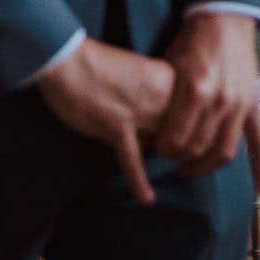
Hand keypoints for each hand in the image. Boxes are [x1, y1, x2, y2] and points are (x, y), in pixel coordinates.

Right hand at [37, 38, 176, 204]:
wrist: (67, 60)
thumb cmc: (100, 65)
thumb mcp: (142, 73)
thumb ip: (158, 95)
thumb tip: (167, 123)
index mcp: (168, 78)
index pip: (192, 113)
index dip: (191, 129)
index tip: (191, 139)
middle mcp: (159, 96)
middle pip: (181, 132)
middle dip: (179, 148)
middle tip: (180, 159)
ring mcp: (139, 112)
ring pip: (161, 146)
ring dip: (161, 158)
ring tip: (171, 172)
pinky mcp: (116, 128)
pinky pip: (132, 161)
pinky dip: (139, 182)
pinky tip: (147, 199)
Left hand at [154, 15, 259, 193]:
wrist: (223, 19)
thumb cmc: (191, 41)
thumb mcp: (169, 67)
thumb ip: (164, 101)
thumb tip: (151, 131)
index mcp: (196, 90)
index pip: (176, 139)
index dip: (163, 150)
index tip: (156, 151)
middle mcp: (220, 101)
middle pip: (198, 148)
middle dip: (181, 158)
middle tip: (171, 157)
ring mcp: (240, 104)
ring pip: (224, 150)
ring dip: (207, 165)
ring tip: (191, 168)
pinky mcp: (253, 104)